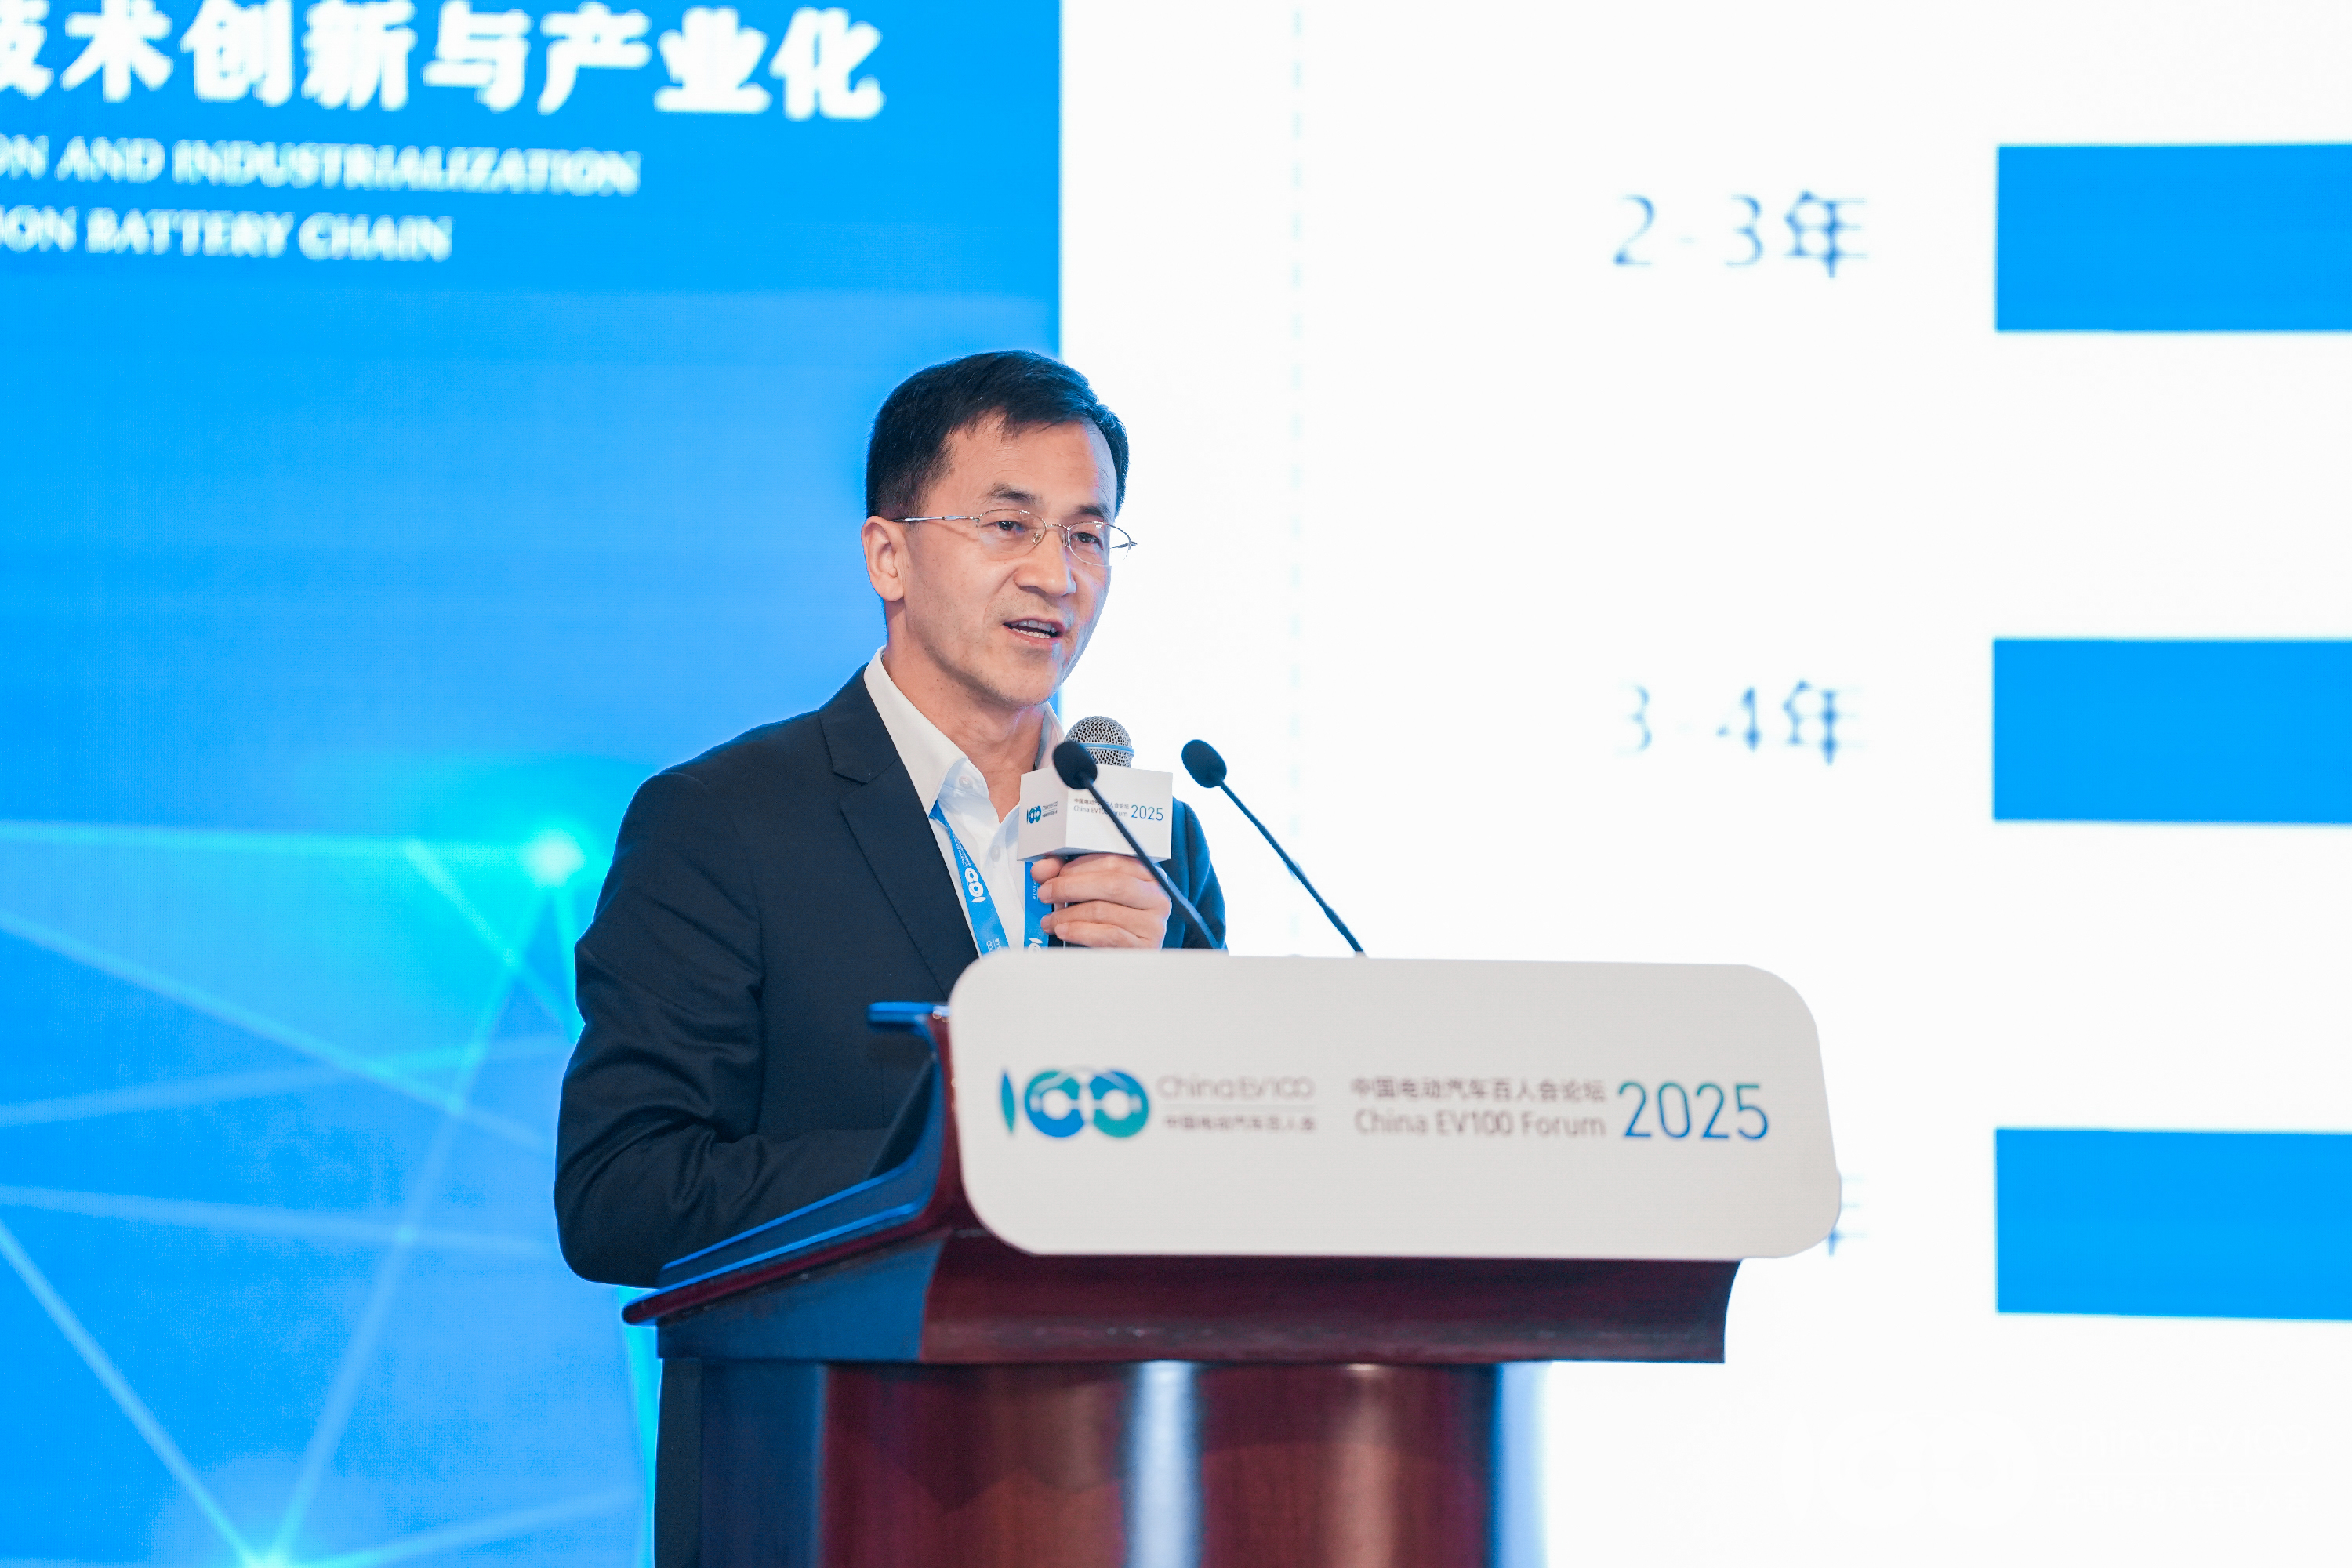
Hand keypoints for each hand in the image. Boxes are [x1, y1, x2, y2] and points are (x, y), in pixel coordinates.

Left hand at [1032, 853, 1170, 948]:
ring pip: (1104, 910)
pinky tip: (1064, 931)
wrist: (1118, 966)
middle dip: (1070, 887)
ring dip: (1068, 914)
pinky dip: (1080, 931)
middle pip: (1111, 884)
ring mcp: (1153, 924)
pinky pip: (1108, 935)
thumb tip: (1043, 868)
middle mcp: (1155, 898)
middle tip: (1045, 893)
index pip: (1114, 862)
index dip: (1078, 866)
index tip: (1052, 873)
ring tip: (1050, 920)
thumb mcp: (1089, 896)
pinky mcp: (1144, 947)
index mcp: (1147, 877)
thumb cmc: (1105, 923)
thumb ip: (1067, 877)